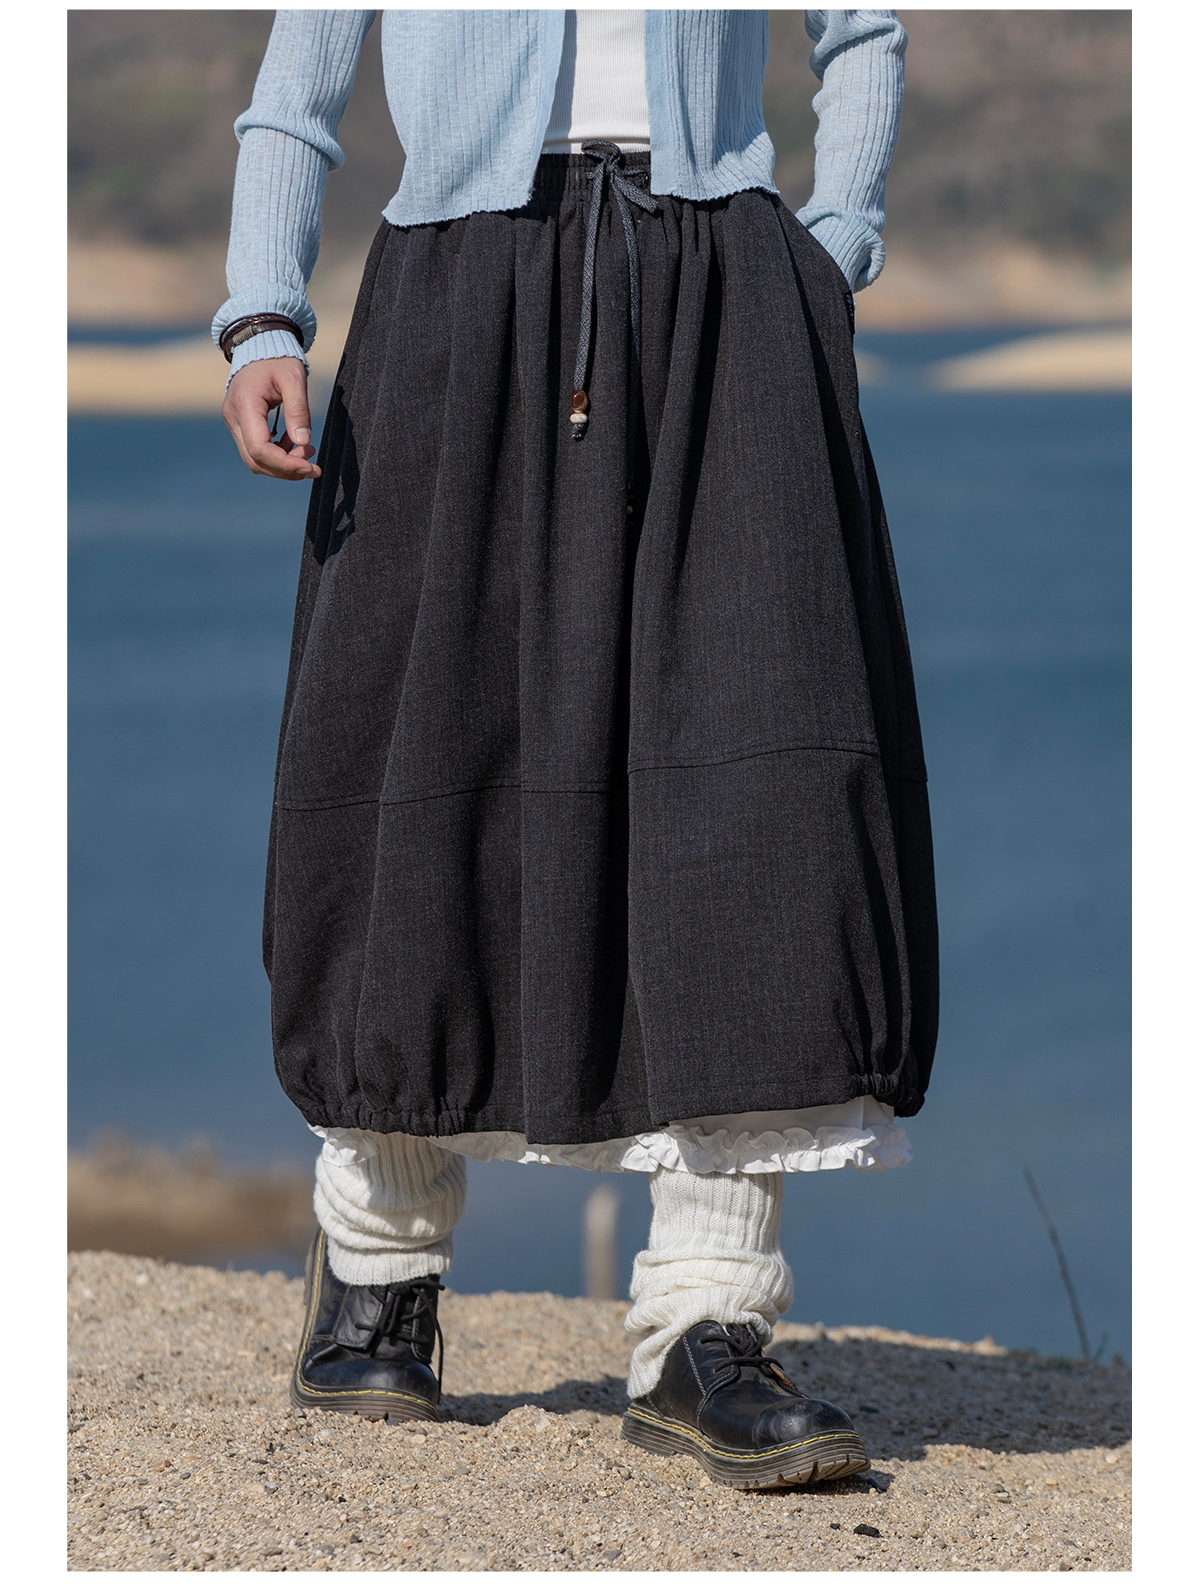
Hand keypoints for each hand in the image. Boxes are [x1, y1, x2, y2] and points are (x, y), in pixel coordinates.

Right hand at [222, 356, 321, 480]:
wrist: (260, 345)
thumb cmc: (278, 359)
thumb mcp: (294, 379)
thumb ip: (299, 410)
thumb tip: (303, 442)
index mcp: (244, 405)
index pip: (259, 449)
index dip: (285, 465)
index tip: (310, 467)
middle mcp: (233, 417)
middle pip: (255, 460)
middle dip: (286, 470)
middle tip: (313, 465)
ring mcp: (233, 422)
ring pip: (254, 459)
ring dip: (281, 464)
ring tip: (306, 451)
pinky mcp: (239, 424)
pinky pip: (255, 449)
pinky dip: (276, 455)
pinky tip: (294, 443)